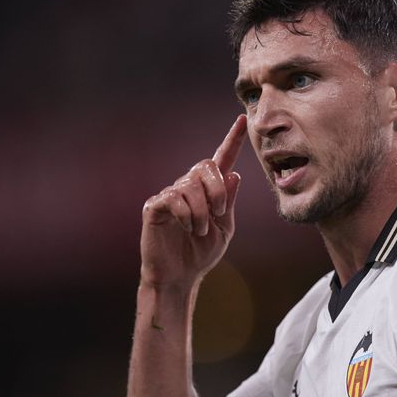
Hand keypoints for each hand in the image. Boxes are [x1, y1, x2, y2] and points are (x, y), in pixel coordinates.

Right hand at [140, 115, 246, 288]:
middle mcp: (188, 187)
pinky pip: (174, 198)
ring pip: (191, 186)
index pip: (221, 160)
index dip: (232, 140)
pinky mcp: (155, 206)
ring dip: (202, 212)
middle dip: (217, 189)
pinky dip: (187, 215)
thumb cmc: (200, 253)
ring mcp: (170, 194)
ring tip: (200, 230)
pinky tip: (187, 228)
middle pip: (205, 166)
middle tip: (218, 212)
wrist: (181, 277)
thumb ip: (228, 202)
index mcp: (208, 191)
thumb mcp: (224, 229)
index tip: (241, 120)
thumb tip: (235, 173)